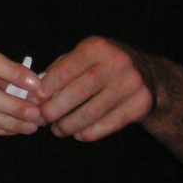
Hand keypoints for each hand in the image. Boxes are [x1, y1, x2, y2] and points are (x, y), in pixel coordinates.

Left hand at [32, 36, 153, 141]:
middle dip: (54, 110)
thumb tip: (34, 93)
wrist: (150, 73)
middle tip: (41, 120)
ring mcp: (131, 84)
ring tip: (57, 130)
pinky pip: (110, 123)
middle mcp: (116, 63)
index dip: (45, 89)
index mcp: (96, 47)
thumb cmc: (104, 64)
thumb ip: (59, 70)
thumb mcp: (84, 56)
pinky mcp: (141, 104)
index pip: (64, 71)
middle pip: (77, 93)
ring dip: (69, 125)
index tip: (31, 102)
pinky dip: (90, 132)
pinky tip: (78, 134)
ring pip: (92, 112)